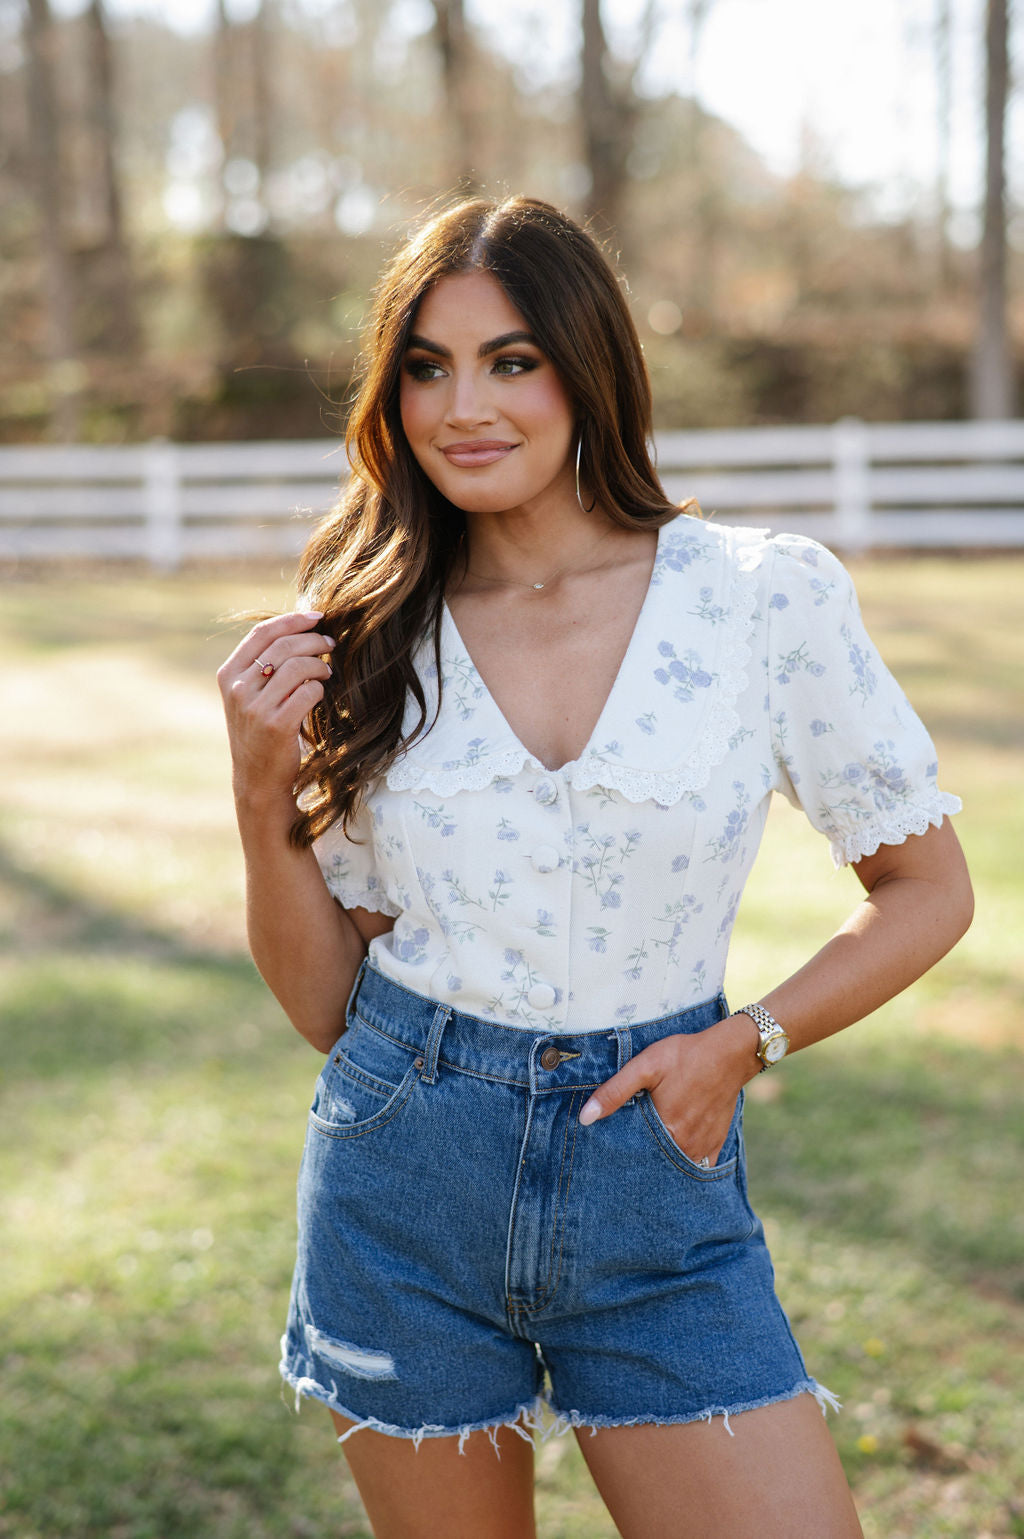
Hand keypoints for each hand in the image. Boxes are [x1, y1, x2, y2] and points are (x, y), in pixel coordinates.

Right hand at [217, 610, 335, 802]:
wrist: (257, 778)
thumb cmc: (260, 731)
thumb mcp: (249, 696)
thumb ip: (262, 666)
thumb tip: (299, 630)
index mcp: (228, 675)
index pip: (262, 633)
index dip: (293, 620)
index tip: (318, 616)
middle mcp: (238, 689)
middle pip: (283, 645)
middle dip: (314, 640)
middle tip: (331, 644)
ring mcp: (255, 708)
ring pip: (297, 666)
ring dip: (320, 665)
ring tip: (327, 672)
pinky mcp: (276, 725)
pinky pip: (308, 692)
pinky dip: (319, 688)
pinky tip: (320, 693)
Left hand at [577, 1016, 757, 1166]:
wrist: (729, 1053)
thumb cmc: (685, 1056)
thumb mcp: (646, 1066)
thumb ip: (615, 1092)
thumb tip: (585, 1118)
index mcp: (666, 1130)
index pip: (635, 1155)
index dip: (621, 1153)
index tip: (610, 1151)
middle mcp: (685, 1145)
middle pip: (656, 1163)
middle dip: (641, 1161)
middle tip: (627, 1156)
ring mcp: (703, 1146)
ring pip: (677, 1166)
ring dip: (663, 1164)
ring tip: (648, 1155)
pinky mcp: (716, 1142)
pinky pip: (701, 1165)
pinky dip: (687, 1164)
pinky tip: (675, 1156)